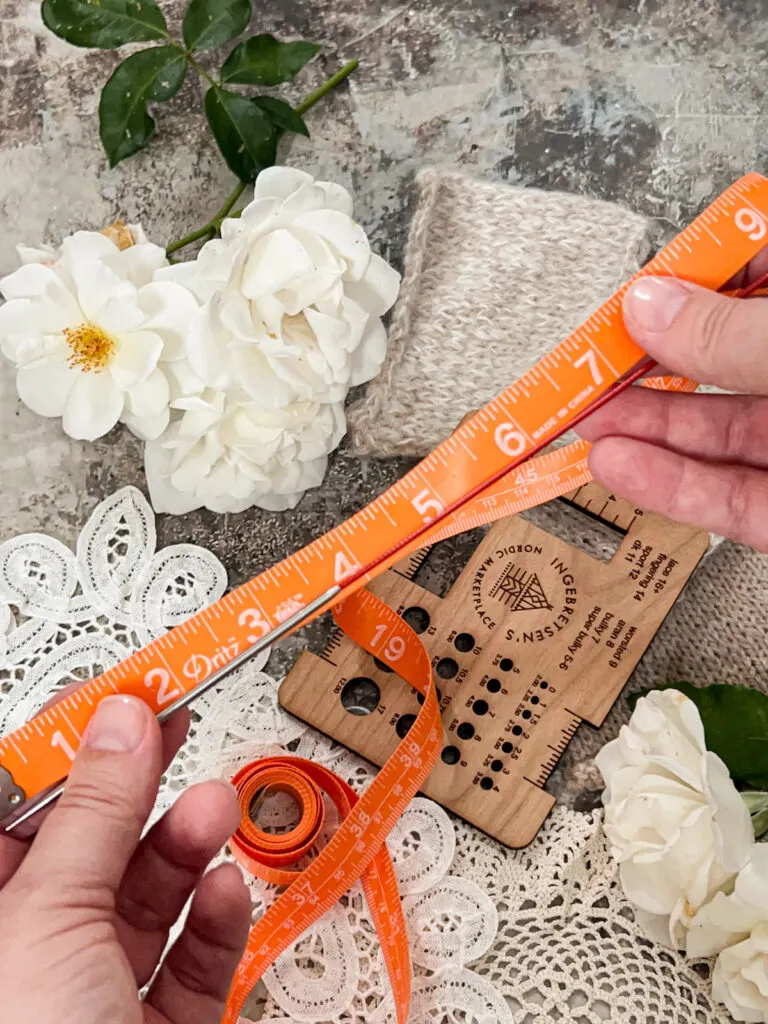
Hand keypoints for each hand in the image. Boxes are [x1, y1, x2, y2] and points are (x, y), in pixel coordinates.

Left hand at [0, 694, 250, 1023]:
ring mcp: (95, 990)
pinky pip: (192, 957)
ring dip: (189, 842)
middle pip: (90, 841)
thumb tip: (122, 723)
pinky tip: (225, 890)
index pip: (17, 804)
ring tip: (215, 805)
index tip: (117, 695)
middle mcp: (34, 948)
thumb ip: (94, 814)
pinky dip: (217, 919)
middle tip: (175, 719)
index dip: (66, 744)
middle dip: (139, 782)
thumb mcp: (52, 916)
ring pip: (148, 894)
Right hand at [579, 256, 767, 550]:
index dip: (693, 280)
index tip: (638, 290)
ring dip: (641, 431)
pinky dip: (667, 487)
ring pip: (715, 437)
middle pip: (721, 365)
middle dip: (646, 367)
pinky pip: (726, 500)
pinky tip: (618, 466)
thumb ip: (732, 333)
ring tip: (583, 421)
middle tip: (589, 365)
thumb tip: (652, 307)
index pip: (756, 278)